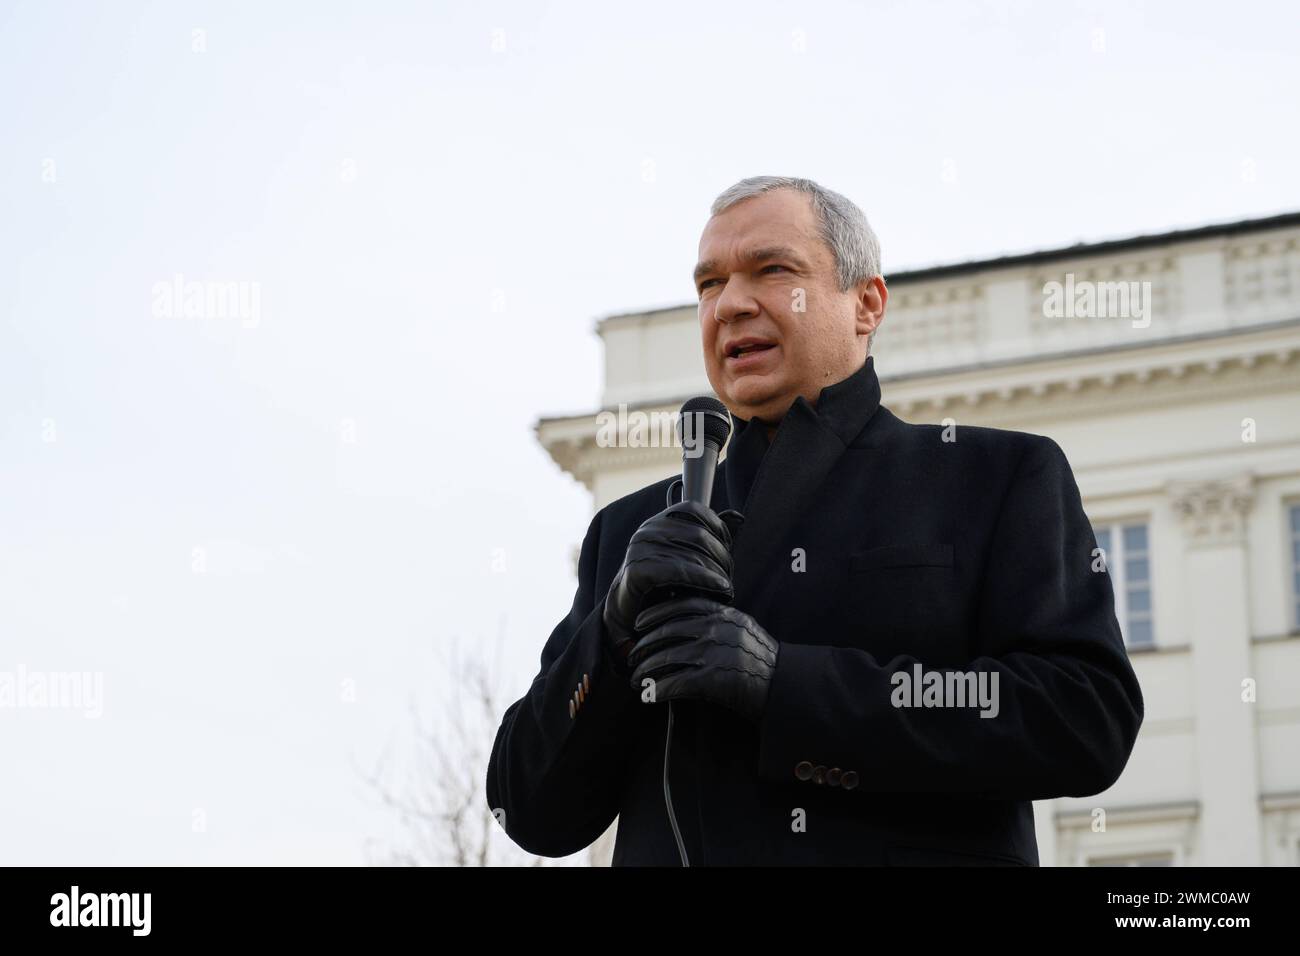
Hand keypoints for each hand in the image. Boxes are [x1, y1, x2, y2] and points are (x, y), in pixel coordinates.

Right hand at [601, 501, 743, 678]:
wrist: (626, 610)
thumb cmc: (660, 583)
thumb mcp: (683, 555)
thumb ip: (708, 535)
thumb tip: (738, 516)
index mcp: (658, 521)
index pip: (694, 509)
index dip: (717, 526)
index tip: (729, 547)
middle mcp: (647, 531)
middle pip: (699, 535)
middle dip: (722, 556)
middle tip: (731, 576)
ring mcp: (640, 549)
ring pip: (693, 554)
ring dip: (717, 573)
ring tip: (728, 588)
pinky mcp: (637, 571)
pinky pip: (680, 571)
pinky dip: (704, 579)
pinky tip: (720, 588)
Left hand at [626, 595, 777, 724]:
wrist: (786, 686)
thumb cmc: (764, 660)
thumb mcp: (744, 628)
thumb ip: (719, 621)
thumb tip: (687, 621)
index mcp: (724, 614)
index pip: (681, 606)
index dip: (655, 613)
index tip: (638, 623)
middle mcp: (716, 629)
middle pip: (667, 632)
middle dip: (644, 646)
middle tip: (631, 657)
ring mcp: (714, 653)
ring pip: (667, 658)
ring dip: (646, 671)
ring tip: (636, 681)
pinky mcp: (713, 679)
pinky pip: (676, 683)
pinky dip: (658, 690)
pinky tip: (649, 696)